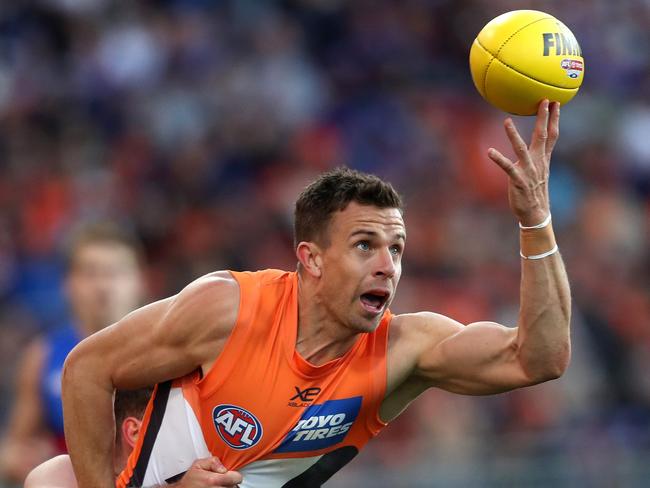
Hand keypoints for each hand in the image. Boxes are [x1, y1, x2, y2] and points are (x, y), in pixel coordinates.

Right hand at [175, 456, 242, 487]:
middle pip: (234, 486)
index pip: (236, 478)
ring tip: (217, 485)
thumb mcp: (198, 464)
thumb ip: (213, 461)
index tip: (230, 475)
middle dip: (229, 482)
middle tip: (221, 480)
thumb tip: (223, 468)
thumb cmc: (190, 479)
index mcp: (214, 480)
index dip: (234, 475)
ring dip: (226, 487)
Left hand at [487, 99, 559, 225]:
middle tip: (544, 101)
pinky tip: (489, 151)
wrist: (536, 212)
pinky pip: (507, 167)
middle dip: (543, 118)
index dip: (554, 119)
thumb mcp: (538, 171)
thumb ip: (537, 157)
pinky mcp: (518, 180)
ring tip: (506, 121)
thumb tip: (534, 146)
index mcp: (543, 159)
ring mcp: (528, 170)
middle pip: (542, 136)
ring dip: (513, 135)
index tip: (556, 103)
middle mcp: (537, 162)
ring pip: (521, 149)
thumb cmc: (534, 191)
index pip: (552, 135)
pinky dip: (498, 159)